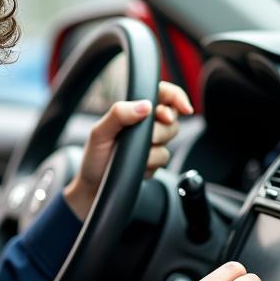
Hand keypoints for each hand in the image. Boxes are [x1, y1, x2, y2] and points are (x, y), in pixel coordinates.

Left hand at [63, 81, 192, 219]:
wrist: (94, 186)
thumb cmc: (95, 156)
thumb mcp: (100, 132)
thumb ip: (119, 114)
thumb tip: (146, 106)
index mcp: (134, 109)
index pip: (164, 94)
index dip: (178, 98)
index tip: (185, 109)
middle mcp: (146, 124)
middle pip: (172, 120)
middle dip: (160, 131)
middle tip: (143, 139)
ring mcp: (152, 142)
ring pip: (169, 142)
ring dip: (152, 150)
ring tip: (131, 154)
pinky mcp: (155, 160)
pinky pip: (164, 158)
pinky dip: (149, 164)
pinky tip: (136, 165)